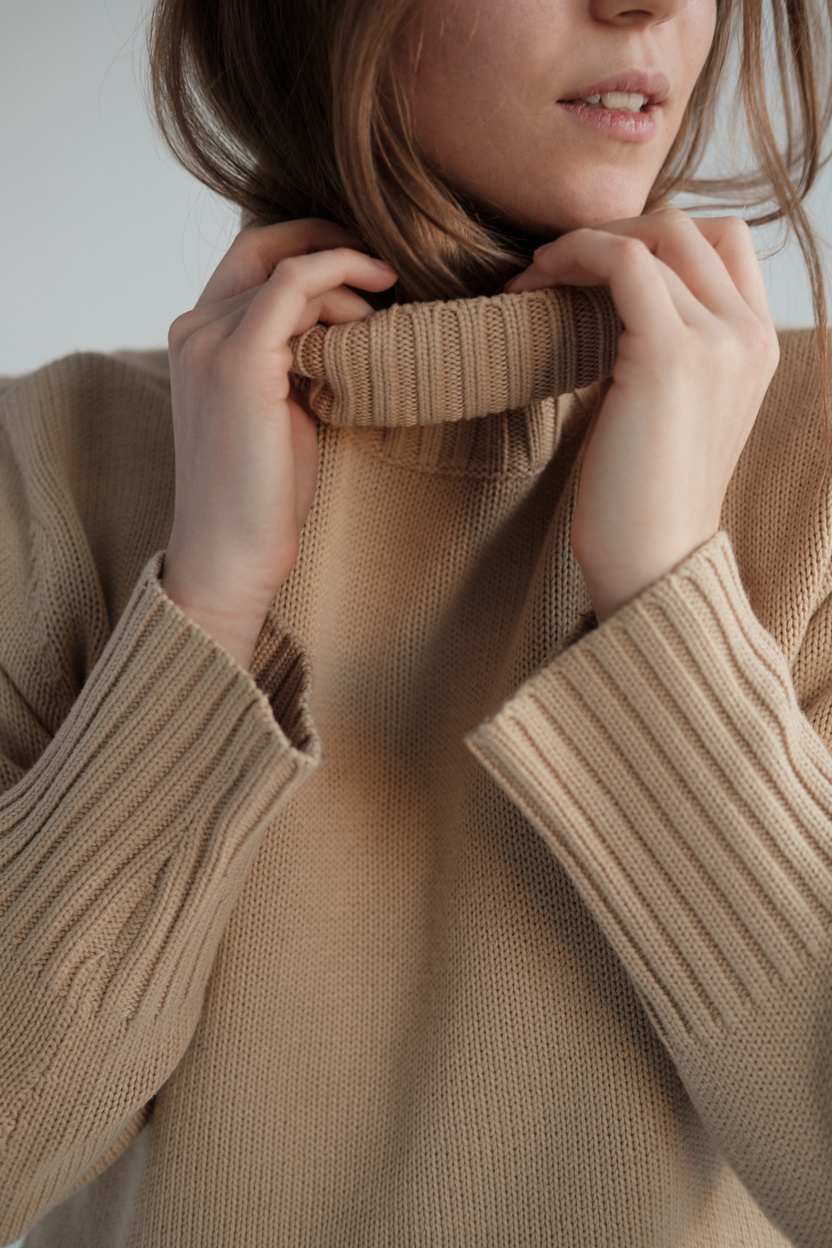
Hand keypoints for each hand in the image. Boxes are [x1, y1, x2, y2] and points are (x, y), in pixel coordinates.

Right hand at [161, 219, 396, 668]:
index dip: (307, 247)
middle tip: (385, 263)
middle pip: (262, 247)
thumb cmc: (262, 496)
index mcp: (197, 342)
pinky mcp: (238, 360)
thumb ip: (295, 361)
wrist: (230, 556)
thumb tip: (343, 328)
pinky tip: (376, 302)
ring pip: (286, 267)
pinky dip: (339, 277)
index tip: (364, 264)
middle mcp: (193, 330)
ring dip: (346, 278)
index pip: (248, 262)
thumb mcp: (281, 411)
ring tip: (388, 308)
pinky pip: (293, 285)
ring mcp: (209, 342)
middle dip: (327, 241)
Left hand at [505, 208, 779, 622]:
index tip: (591, 266)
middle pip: (694, 226)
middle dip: (616, 229)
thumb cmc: (643, 502)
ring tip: (534, 275)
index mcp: (757, 347)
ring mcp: (718, 341)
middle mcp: (750, 335)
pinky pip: (624, 261)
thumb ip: (667, 354)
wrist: (652, 563)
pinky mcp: (668, 354)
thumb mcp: (670, 412)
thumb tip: (608, 311)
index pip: (723, 244)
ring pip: (659, 234)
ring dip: (585, 242)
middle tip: (553, 263)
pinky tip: (532, 284)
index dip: (655, 238)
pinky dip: (574, 256)